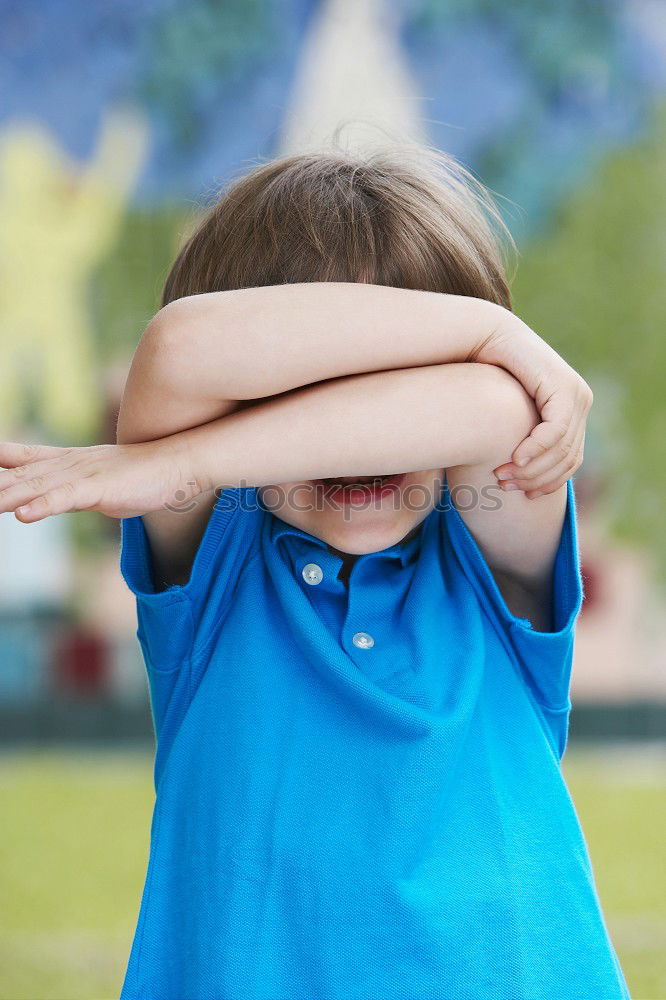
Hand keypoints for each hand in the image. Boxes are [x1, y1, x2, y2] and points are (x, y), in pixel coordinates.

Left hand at [0, 438, 203, 521]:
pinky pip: (65, 498)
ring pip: (34, 487)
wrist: (173, 465)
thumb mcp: (91, 483)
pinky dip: (43, 506)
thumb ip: (63, 492)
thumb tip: (38, 504)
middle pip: (16, 476)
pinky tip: (24, 516)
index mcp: (62, 462)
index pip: (19, 458)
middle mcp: (65, 465)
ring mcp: (80, 475)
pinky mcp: (97, 488)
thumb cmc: (136, 478)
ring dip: (5, 498)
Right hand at [473, 315, 592, 497]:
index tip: (524, 496)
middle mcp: (581, 400)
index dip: (549, 483)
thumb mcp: (510, 413)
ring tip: (503, 475)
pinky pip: (554, 431)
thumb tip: (517, 472)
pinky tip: (515, 459)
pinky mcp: (564, 387)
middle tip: (505, 485)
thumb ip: (521, 435)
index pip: (571, 460)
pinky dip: (534, 450)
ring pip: (562, 448)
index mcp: (573, 408)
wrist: (485, 336)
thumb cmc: (488, 375)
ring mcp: (576, 393)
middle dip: (536, 479)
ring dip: (532, 468)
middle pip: (568, 458)